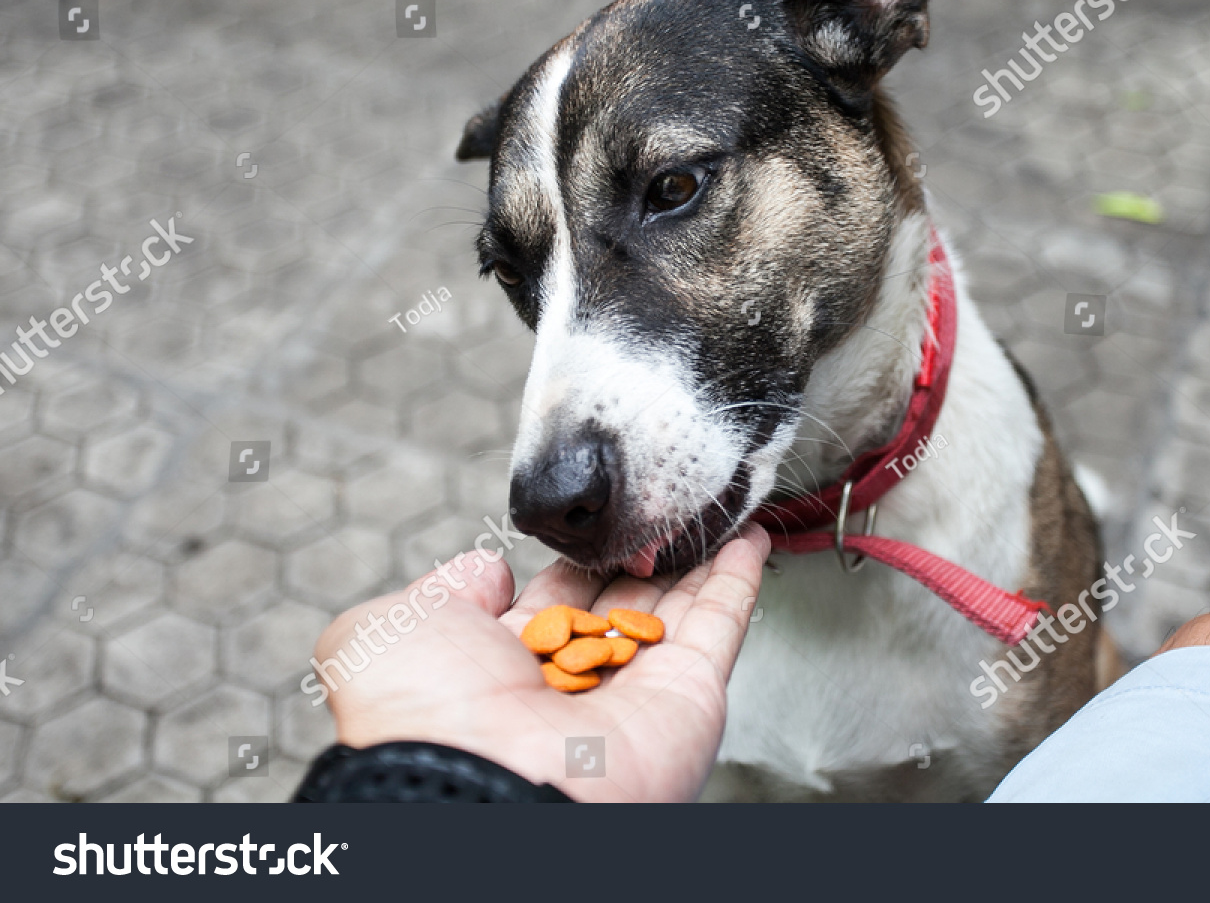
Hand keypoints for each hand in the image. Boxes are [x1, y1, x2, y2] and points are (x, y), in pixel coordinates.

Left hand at [313, 524, 769, 800]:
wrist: (478, 783)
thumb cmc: (421, 714)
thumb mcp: (385, 631)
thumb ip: (436, 592)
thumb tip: (486, 569)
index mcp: (503, 670)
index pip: (552, 599)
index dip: (575, 557)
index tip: (597, 516)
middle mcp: (572, 684)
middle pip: (620, 603)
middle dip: (641, 553)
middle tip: (662, 501)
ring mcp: (635, 692)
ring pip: (676, 609)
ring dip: (698, 555)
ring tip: (712, 500)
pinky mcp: (689, 698)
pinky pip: (721, 626)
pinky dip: (741, 579)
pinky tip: (749, 535)